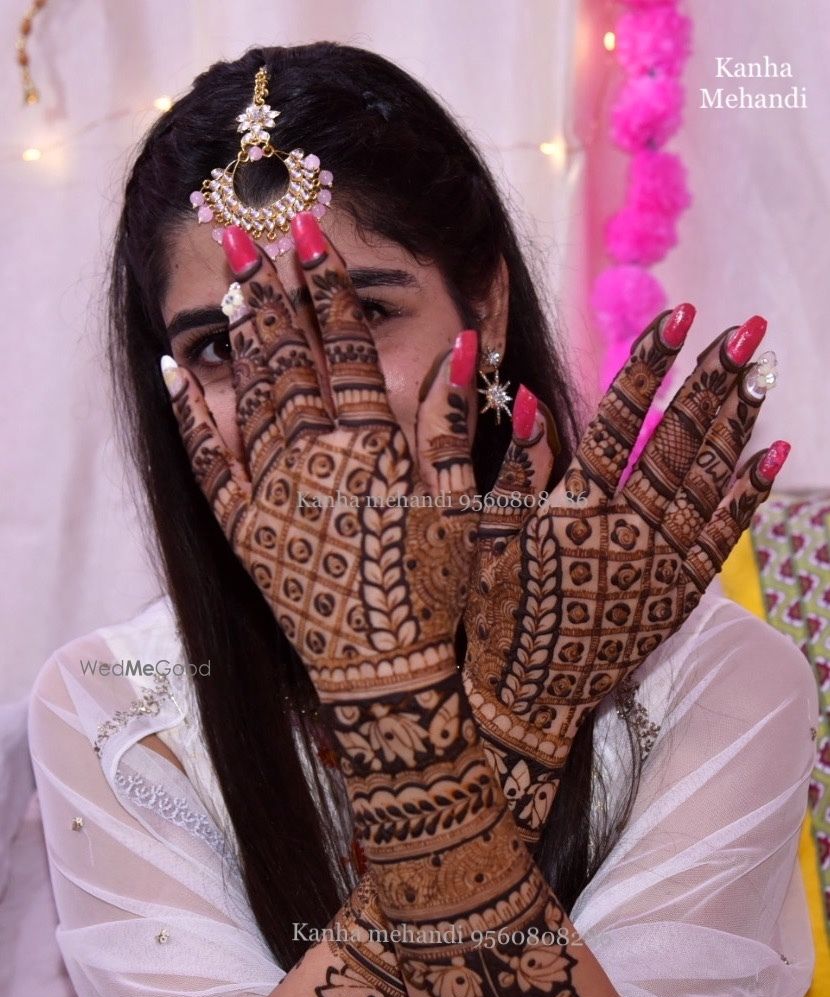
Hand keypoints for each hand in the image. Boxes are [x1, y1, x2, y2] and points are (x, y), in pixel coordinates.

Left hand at [164, 217, 478, 704]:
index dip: (328, 289)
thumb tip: (465, 343)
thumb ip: (456, 424)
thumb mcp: (466, 508)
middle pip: (288, 359)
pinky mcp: (242, 531)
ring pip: (250, 396)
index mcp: (371, 447)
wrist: (385, 677)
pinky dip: (190, 413)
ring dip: (238, 334)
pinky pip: (208, 462)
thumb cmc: (434, 594)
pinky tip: (176, 369)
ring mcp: (270, 494)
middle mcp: (314, 460)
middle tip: (249, 232)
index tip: (312, 235)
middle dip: (269, 290)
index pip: (345, 349)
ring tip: (226, 280)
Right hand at [462, 305, 784, 842]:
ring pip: (707, 477)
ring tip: (760, 370)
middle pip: (677, 438)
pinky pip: (724, 537)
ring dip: (736, 420)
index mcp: (576, 506)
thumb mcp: (485, 541)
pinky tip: (774, 454)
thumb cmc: (496, 618)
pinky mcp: (679, 593)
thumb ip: (514, 470)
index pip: (620, 420)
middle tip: (744, 329)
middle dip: (712, 378)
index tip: (677, 318)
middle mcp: (626, 526)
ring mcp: (660, 560)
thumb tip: (531, 399)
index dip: (650, 367)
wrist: (526, 698)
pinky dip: (749, 495)